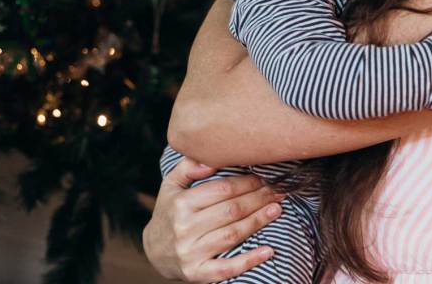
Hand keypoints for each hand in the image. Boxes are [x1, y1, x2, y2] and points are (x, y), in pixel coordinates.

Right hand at [142, 157, 283, 281]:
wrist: (154, 250)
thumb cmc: (169, 212)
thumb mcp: (171, 185)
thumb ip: (187, 167)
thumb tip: (209, 159)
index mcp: (181, 204)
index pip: (221, 190)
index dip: (246, 183)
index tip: (263, 178)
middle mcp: (185, 228)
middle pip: (231, 210)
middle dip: (258, 199)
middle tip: (277, 191)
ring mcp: (191, 252)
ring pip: (232, 234)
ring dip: (259, 221)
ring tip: (277, 210)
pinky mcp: (197, 273)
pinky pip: (227, 268)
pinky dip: (249, 260)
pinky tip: (268, 251)